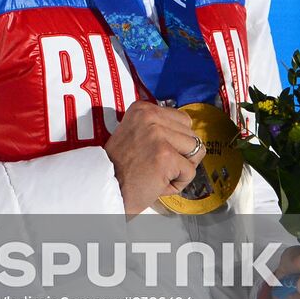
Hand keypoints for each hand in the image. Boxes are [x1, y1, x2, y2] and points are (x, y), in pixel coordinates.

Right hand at [104, 100, 205, 215]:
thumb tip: (189, 133)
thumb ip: (158, 128)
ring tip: (160, 174)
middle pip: (192, 134)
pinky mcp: (165, 156)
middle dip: (181, 155)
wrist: (103, 189)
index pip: (183, 119)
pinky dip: (179, 183)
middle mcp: (150, 117)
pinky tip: (160, 184)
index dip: (176, 141)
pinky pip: (190, 171)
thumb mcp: (135, 134)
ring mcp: (158, 135)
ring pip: (196, 151)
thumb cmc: (121, 169)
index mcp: (143, 109)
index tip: (157, 152)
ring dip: (182, 168)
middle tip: (158, 166)